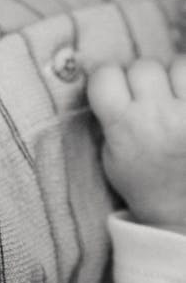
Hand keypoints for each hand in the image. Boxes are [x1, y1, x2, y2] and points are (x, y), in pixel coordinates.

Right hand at [88, 58, 185, 228]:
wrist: (184, 216)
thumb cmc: (145, 183)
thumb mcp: (111, 155)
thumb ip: (109, 115)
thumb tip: (109, 75)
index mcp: (126, 127)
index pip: (105, 74)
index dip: (108, 78)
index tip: (113, 89)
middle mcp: (160, 118)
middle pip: (143, 66)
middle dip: (142, 79)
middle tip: (147, 100)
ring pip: (178, 65)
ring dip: (174, 77)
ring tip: (174, 98)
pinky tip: (185, 102)